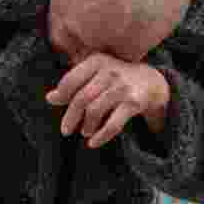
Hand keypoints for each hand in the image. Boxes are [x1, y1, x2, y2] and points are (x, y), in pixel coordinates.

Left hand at [46, 53, 170, 147]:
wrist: (153, 82)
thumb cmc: (117, 78)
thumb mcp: (97, 73)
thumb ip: (75, 83)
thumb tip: (50, 98)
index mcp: (97, 61)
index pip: (71, 80)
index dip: (61, 95)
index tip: (56, 105)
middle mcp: (110, 72)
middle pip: (82, 98)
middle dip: (71, 117)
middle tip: (65, 130)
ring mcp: (122, 87)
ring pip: (95, 111)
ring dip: (86, 126)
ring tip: (84, 132)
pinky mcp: (134, 103)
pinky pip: (113, 124)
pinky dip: (101, 136)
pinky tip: (93, 143)